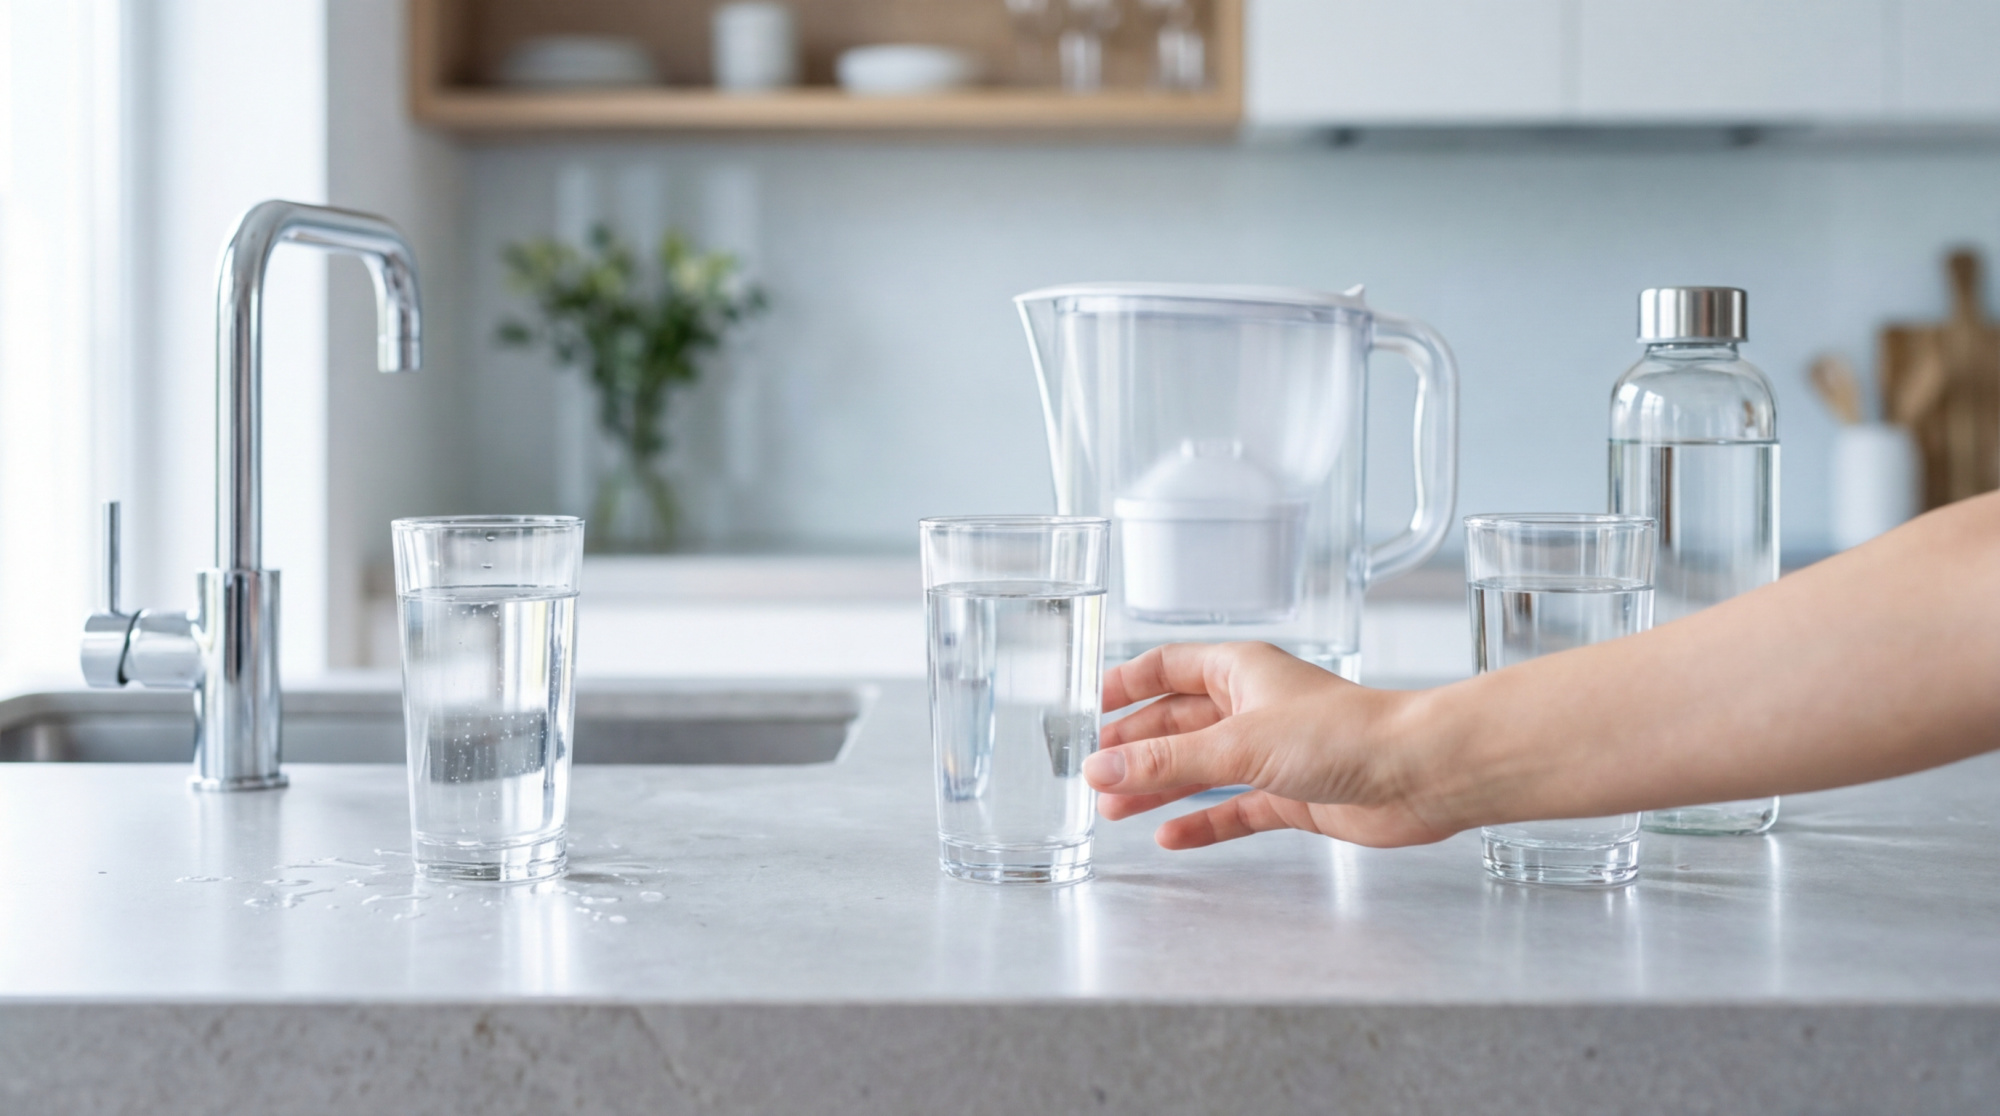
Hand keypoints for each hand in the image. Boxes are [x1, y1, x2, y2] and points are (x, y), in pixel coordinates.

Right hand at [1083, 642, 1460, 849]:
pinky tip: (1170, 837)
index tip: (1091, 707)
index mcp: (1240, 671)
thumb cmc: (1342, 734)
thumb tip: (1099, 767)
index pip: (1168, 667)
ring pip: (1200, 768)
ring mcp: (1273, 752)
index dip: (1127, 685)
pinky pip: (1234, 808)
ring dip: (1159, 786)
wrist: (1417, 773)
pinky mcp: (1293, 794)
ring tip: (1116, 809)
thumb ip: (1165, 761)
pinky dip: (1202, 821)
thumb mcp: (1238, 744)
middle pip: (1178, 722)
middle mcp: (1253, 706)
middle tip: (1093, 774)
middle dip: (1135, 746)